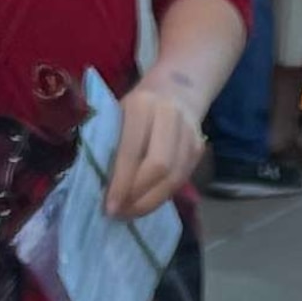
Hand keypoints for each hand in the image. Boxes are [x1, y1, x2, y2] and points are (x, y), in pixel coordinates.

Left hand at [107, 70, 206, 217]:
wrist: (177, 87)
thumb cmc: (138, 105)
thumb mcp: (119, 112)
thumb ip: (113, 143)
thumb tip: (102, 185)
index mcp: (143, 105)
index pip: (133, 151)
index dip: (122, 183)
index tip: (110, 207)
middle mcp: (170, 117)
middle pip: (159, 168)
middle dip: (139, 196)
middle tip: (121, 213)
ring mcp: (189, 134)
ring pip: (174, 179)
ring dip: (151, 202)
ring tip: (132, 212)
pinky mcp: (199, 149)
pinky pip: (181, 180)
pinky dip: (162, 196)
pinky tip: (147, 202)